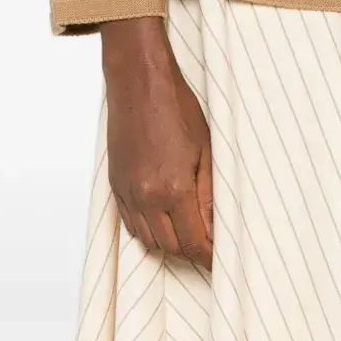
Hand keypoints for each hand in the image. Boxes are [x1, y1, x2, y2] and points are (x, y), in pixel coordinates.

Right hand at [99, 15, 213, 270]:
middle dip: (193, 251)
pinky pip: (130, 225)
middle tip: (211, 246)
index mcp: (174, 189)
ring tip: (190, 233)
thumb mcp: (206, 148)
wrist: (139, 82)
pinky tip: (163, 221)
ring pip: (149, 241)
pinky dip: (148, 231)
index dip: (211, 256)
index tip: (222, 258)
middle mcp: (148, 198)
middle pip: (172, 247)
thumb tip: (218, 225)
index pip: (195, 242)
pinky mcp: (117, 186)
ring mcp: (129, 193)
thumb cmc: (176, 107)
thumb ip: (211, 192)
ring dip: (171, 243)